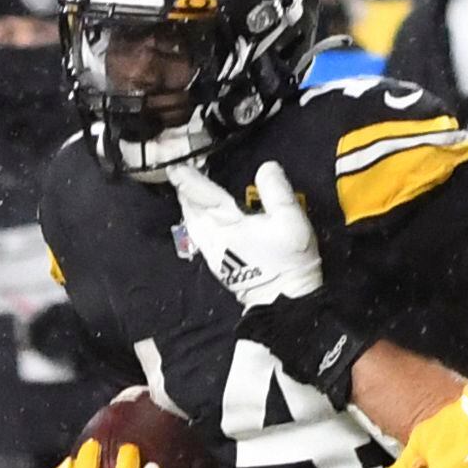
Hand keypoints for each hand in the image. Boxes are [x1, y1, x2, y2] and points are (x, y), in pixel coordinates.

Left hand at [169, 160, 323, 306]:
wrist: (284, 300)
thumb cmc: (289, 260)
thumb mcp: (291, 219)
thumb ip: (277, 190)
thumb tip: (266, 167)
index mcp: (229, 223)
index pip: (204, 195)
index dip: (189, 180)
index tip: (176, 167)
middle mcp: (215, 237)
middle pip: (193, 210)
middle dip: (186, 192)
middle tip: (181, 176)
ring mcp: (215, 254)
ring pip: (194, 225)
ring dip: (189, 208)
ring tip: (187, 195)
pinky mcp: (220, 266)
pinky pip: (200, 237)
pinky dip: (196, 223)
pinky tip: (201, 221)